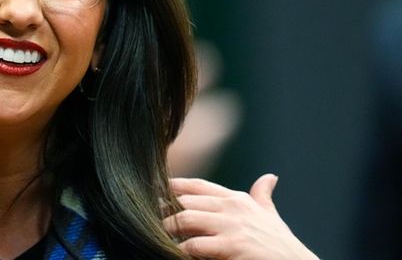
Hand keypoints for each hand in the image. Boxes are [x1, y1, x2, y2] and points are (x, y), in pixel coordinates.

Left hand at [163, 174, 318, 259]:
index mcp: (238, 199)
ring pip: (185, 219)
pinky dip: (180, 248)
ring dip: (167, 227)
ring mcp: (232, 226)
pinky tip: (171, 251)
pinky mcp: (232, 246)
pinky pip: (194, 245)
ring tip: (154, 233)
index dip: (173, 185)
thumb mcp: (270, 216)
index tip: (153, 188)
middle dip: (164, 208)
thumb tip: (269, 177)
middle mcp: (233, 207)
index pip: (198, 185)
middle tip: (147, 215)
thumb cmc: (281, 246)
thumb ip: (263, 196)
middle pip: (186, 200)